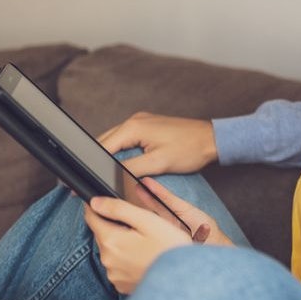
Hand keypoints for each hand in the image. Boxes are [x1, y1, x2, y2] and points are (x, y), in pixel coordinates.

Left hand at [83, 179, 231, 293]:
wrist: (183, 279)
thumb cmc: (170, 249)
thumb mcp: (148, 220)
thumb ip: (119, 208)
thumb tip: (95, 202)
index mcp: (112, 240)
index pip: (92, 217)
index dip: (96, 206)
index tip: (102, 201)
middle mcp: (108, 260)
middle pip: (103, 234)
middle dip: (117, 227)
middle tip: (141, 227)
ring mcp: (114, 275)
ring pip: (112, 251)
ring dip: (123, 244)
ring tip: (147, 244)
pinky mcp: (122, 285)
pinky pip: (119, 267)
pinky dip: (127, 261)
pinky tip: (144, 259)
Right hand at [97, 112, 216, 176]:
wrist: (213, 140)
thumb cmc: (191, 149)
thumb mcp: (158, 163)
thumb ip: (131, 169)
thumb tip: (112, 177)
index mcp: (133, 127)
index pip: (101, 147)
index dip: (93, 164)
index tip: (87, 178)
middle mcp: (134, 120)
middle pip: (105, 142)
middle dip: (98, 160)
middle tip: (94, 178)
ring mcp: (141, 122)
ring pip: (115, 141)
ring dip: (109, 155)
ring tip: (106, 172)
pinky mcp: (148, 127)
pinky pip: (127, 139)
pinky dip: (121, 150)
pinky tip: (122, 163)